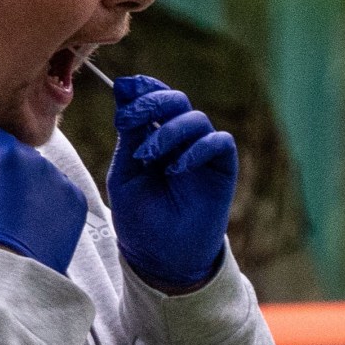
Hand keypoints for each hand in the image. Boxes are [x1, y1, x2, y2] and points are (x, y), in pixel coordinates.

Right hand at [0, 127, 87, 273]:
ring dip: (30, 179)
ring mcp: (61, 180)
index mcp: (8, 153)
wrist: (12, 270)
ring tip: (17, 207)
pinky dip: (49, 197)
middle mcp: (39, 160)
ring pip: (41, 170)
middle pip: (19, 151)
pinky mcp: (76, 200)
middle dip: (7, 162)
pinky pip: (60, 189)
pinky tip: (36, 216)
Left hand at [107, 75, 237, 288]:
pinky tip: (177, 168)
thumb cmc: (140, 217)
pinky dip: (197, 148)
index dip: (142, 87)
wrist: (161, 257)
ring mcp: (201, 152)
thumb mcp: (125, 172)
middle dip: (152, 102)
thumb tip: (123, 89)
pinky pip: (219, 142)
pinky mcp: (222, 168)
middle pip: (176, 100)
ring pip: (195, 118)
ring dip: (169, 131)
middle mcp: (180, 139)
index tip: (123, 87)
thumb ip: (129, 134)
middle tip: (129, 119)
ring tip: (148, 156)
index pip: (153, 98)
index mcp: (153, 135)